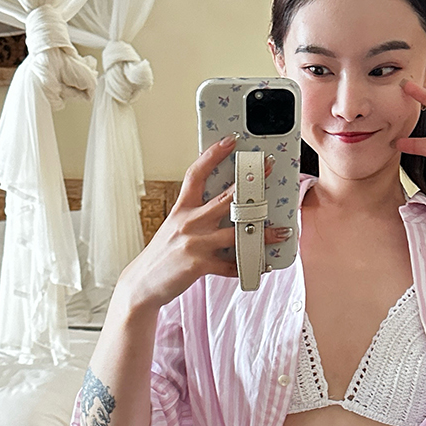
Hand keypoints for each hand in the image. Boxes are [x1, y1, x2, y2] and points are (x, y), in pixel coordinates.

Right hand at [114, 137, 289, 310]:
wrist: (143, 283)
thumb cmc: (164, 253)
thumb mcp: (175, 226)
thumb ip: (197, 215)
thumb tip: (227, 204)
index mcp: (182, 209)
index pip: (197, 174)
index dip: (213, 155)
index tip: (230, 141)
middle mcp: (188, 222)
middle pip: (224, 197)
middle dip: (250, 183)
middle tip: (269, 168)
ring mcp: (195, 243)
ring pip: (236, 233)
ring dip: (262, 233)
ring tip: (282, 231)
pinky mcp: (199, 265)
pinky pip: (231, 266)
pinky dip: (249, 266)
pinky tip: (263, 264)